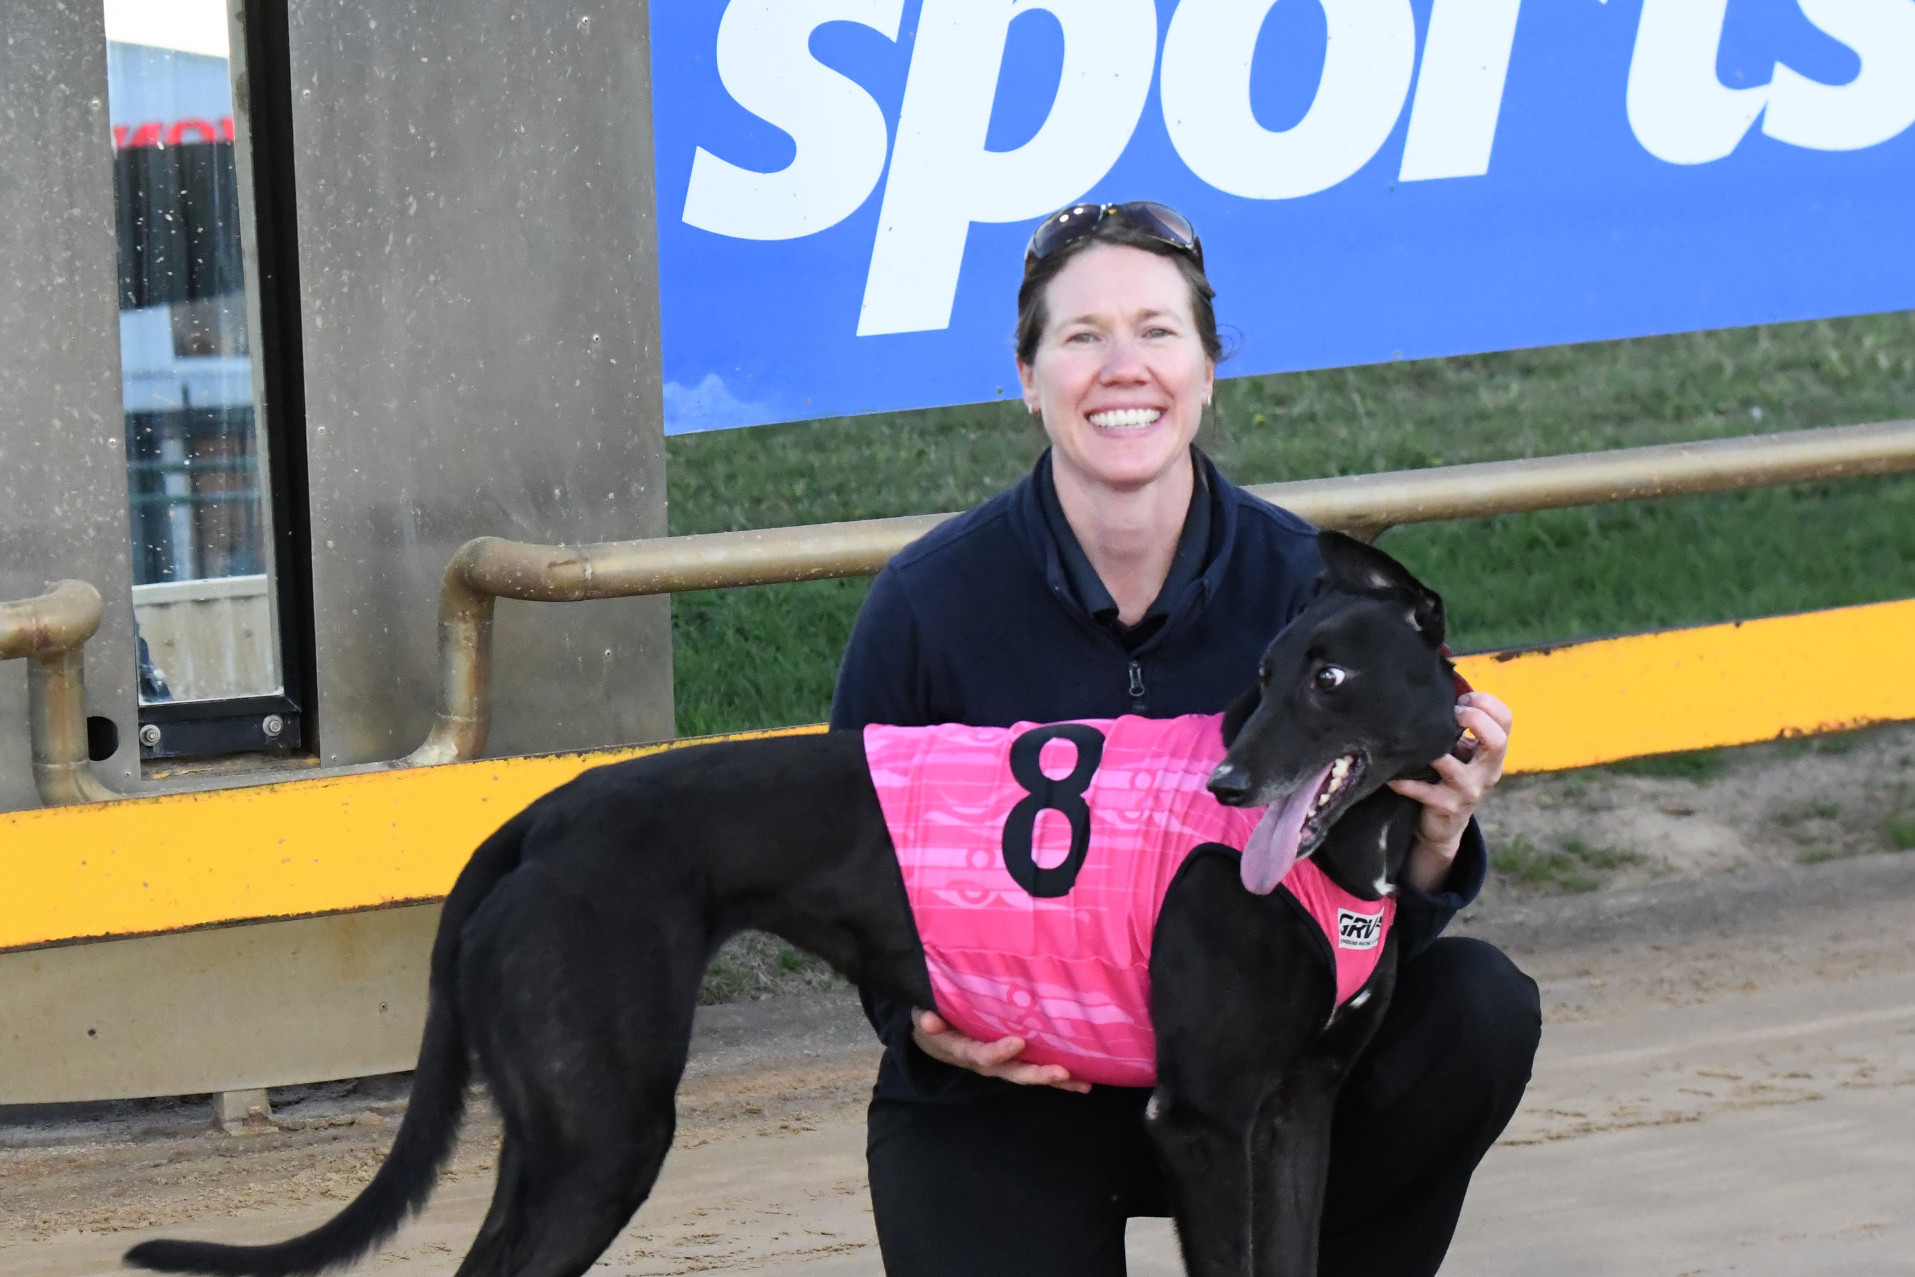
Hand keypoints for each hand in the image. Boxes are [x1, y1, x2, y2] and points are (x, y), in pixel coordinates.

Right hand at [910, 1009, 1091, 1092]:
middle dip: (1037, 1074)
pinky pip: (1035, 1068)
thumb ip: (926, 1017)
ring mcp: (1002, 1063)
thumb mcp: (923, 1016)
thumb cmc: (932, 1018)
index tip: (1017, 1043)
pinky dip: (1058, 1076)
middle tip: (1062, 1072)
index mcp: (964, 1051)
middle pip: (1013, 1072)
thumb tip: (927, 1020)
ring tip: (1084, 1083)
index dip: (998, 1052)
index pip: (982, 1056)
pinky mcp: (1013, 1059)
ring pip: (1029, 1074)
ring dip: (1056, 1080)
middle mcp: (987, 1063)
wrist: (934, 1033)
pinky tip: (1084, 1078)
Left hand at [1388, 691, 1512, 893]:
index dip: (1485, 702)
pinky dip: (1404, 781)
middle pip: (1496, 741)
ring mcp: (1468, 791)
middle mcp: (1488, 770)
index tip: (1462, 699)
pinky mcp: (1446, 806)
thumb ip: (1460, 725)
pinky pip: (1422, 789)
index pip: (1506, 719)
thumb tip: (1441, 685)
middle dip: (1474, 720)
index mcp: (1493, 752)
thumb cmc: (1451, 776)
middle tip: (1452, 714)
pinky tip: (1392, 774)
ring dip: (1432, 751)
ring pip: (1452, 766)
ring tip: (1415, 741)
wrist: (1444, 824)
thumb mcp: (1464, 750)